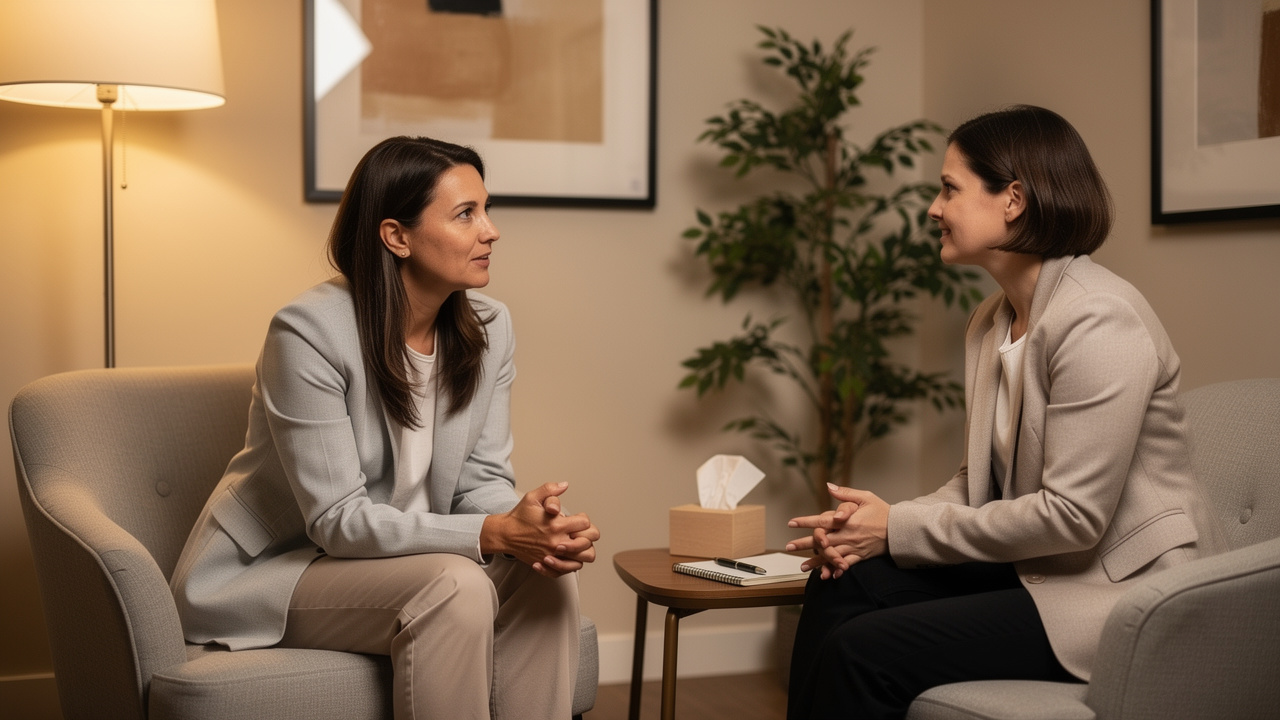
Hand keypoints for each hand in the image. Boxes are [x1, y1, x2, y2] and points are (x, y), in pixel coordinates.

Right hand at [482, 482, 599, 577]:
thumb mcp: (532, 497)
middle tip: (580, 532)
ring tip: (576, 544)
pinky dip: (570, 564)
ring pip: (581, 560)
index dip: (583, 520)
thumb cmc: (519, 517)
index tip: (577, 519)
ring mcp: (553, 556)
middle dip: (587, 536)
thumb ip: (550, 489)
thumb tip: (565, 485)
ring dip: (581, 552)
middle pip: (588, 544)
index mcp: (556, 526)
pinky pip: (567, 570)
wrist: (504, 535)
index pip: (585, 524)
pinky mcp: (547, 565)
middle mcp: (557, 543)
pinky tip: (566, 555)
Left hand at [785, 483, 888, 578]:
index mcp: (848, 521)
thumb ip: (845, 493)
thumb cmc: (882, 511)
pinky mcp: (861, 556)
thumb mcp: (865, 497)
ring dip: (816, 561)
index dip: (806, 521)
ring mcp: (854, 547)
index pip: (822, 521)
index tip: (792, 522)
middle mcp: (848, 535)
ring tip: (802, 566)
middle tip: (789, 546)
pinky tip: (826, 576)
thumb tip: (829, 486)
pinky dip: (836, 570)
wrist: (900, 529)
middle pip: (822, 541)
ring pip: (831, 556)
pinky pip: (846, 565)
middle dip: (804, 544)